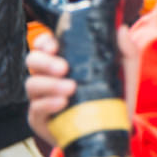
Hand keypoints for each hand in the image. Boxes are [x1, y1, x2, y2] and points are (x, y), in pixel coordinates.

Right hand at [25, 27, 140, 144]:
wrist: (116, 127)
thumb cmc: (116, 94)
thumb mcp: (125, 71)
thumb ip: (125, 50)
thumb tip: (121, 29)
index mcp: (64, 59)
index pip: (45, 45)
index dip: (44, 42)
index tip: (56, 45)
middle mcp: (49, 76)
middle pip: (32, 61)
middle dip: (45, 62)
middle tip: (64, 68)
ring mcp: (42, 98)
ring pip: (32, 84)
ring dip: (50, 84)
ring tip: (71, 88)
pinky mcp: (40, 119)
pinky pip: (35, 109)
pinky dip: (47, 104)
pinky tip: (62, 103)